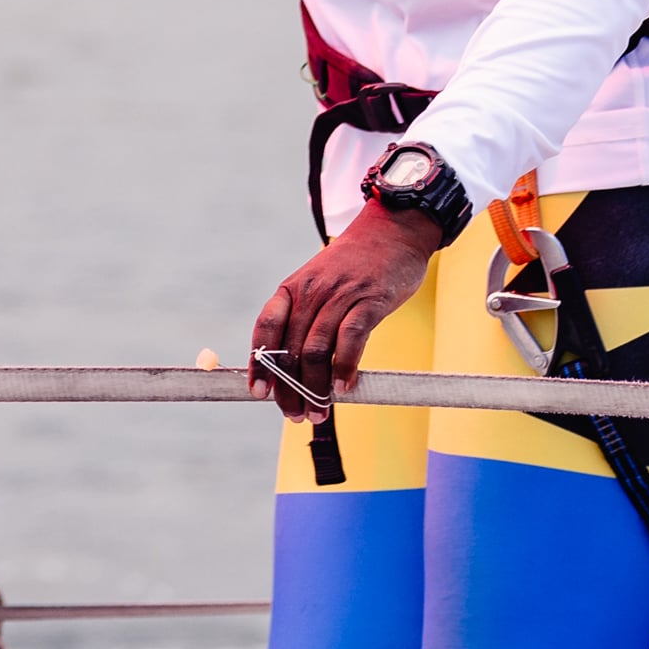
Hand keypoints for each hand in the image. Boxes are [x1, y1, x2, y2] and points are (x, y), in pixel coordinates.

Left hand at [249, 199, 454, 410]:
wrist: (390, 233)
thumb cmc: (352, 269)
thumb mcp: (318, 286)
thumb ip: (306, 320)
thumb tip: (293, 369)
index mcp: (291, 289)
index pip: (265, 328)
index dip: (259, 363)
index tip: (258, 393)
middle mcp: (311, 291)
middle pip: (292, 348)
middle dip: (290, 388)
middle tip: (296, 415)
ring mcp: (340, 294)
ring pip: (318, 349)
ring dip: (315, 388)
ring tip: (319, 412)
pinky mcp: (370, 300)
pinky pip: (352, 338)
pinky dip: (345, 367)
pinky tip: (343, 388)